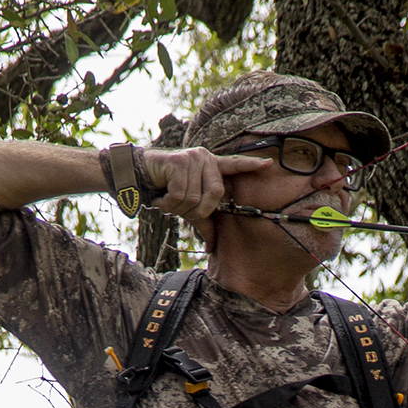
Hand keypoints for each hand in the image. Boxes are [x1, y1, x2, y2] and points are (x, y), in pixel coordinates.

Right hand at [139, 147, 271, 244]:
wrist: (137, 175)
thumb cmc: (166, 189)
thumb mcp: (188, 206)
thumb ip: (203, 222)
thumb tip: (212, 249)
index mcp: (211, 166)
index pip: (235, 165)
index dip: (251, 165)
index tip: (270, 164)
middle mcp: (205, 158)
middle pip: (215, 194)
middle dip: (197, 210)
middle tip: (180, 209)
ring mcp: (192, 158)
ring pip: (194, 198)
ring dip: (177, 208)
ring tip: (166, 201)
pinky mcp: (178, 161)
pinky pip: (180, 194)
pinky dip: (168, 203)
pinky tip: (160, 198)